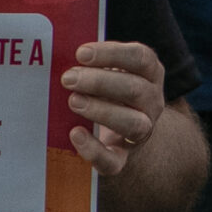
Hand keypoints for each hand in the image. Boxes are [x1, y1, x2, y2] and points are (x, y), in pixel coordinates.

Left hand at [60, 41, 164, 175]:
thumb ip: (93, 62)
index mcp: (150, 74)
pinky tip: (75, 134)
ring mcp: (142, 131)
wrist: (123, 133)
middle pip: (135, 89)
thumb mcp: (110, 71)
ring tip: (73, 101)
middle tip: (68, 78)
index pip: (141, 58)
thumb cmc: (109, 90)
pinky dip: (93, 149)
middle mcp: (152, 102)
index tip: (81, 53)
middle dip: (99, 82)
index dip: (112, 54)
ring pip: (132, 123)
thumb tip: (59, 51)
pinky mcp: (123, 158)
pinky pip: (113, 160)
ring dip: (101, 110)